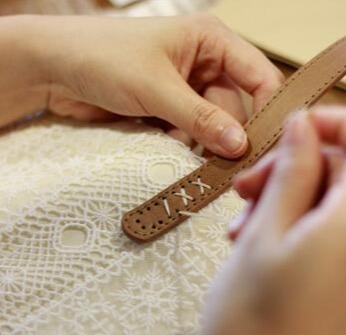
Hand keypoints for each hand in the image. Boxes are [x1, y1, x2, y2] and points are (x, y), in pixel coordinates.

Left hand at [26, 14, 282, 157]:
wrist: (55, 68)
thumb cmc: (103, 58)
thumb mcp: (157, 88)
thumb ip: (201, 117)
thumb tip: (238, 145)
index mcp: (210, 40)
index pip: (257, 74)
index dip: (266, 107)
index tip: (264, 143)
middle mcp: (202, 61)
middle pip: (234, 104)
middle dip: (228, 132)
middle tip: (226, 162)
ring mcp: (185, 86)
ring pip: (211, 121)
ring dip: (203, 140)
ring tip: (195, 155)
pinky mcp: (168, 106)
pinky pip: (190, 129)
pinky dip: (185, 142)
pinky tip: (172, 145)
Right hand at [203, 106, 345, 334]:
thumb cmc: (255, 326)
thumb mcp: (263, 236)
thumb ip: (291, 174)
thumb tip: (302, 126)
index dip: (330, 124)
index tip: (292, 127)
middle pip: (341, 170)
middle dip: (291, 170)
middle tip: (247, 188)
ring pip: (327, 198)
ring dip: (283, 199)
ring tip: (243, 224)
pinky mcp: (338, 267)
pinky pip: (325, 225)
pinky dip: (291, 222)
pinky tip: (256, 238)